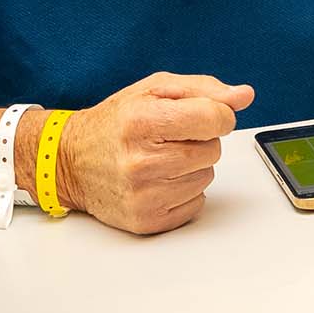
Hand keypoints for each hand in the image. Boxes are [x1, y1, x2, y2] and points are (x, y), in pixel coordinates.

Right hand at [55, 72, 254, 233]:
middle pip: (213, 150)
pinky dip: (185, 191)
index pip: (214, 119)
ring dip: (192, 166)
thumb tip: (243, 96)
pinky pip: (197, 203)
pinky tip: (159, 180)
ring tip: (160, 159)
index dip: (216, 115)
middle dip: (200, 141)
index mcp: (141, 121)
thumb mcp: (155, 90)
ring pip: (207, 177)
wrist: (70, 161)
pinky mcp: (147, 221)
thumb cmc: (115, 123)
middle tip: (168, 139)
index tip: (200, 116)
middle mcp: (140, 161)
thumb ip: (204, 90)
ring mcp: (143, 195)